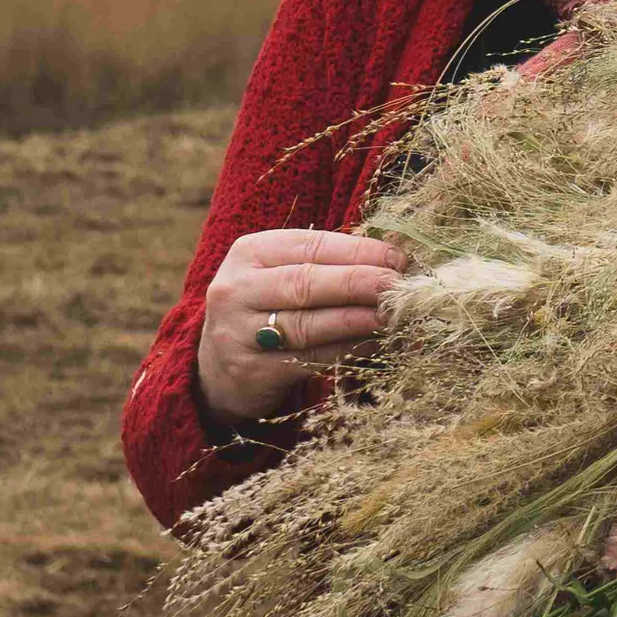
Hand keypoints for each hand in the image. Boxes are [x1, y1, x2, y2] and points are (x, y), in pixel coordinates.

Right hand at [194, 229, 409, 429]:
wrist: (218, 370)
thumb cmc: (267, 311)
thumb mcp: (283, 277)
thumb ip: (329, 266)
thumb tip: (394, 261)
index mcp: (250, 253)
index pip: (311, 246)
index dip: (358, 251)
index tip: (397, 258)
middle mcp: (237, 289)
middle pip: (306, 283)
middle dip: (359, 282)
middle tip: (397, 286)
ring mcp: (239, 332)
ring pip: (308, 324)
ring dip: (357, 319)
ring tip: (392, 315)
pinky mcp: (251, 370)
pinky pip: (309, 358)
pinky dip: (346, 350)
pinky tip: (373, 344)